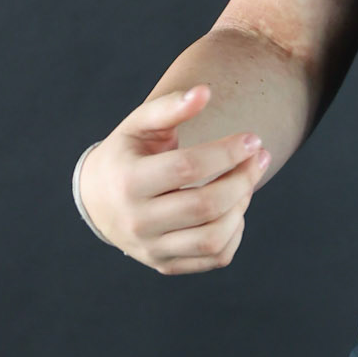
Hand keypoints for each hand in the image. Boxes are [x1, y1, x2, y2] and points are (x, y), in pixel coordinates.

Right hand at [79, 84, 271, 274]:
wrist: (98, 201)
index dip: (227, 151)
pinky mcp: (166, 265)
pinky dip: (235, 232)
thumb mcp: (139, 125)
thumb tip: (205, 91)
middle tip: (260, 157)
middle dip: (243, 179)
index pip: (187, 168)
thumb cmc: (127, 154)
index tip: (252, 139)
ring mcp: (151, 248)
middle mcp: (137, 220)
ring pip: (213, 238)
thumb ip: (170, 107)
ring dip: (242, 207)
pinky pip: (215, 257)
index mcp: (128, 181)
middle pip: (205, 205)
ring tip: (246, 182)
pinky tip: (233, 208)